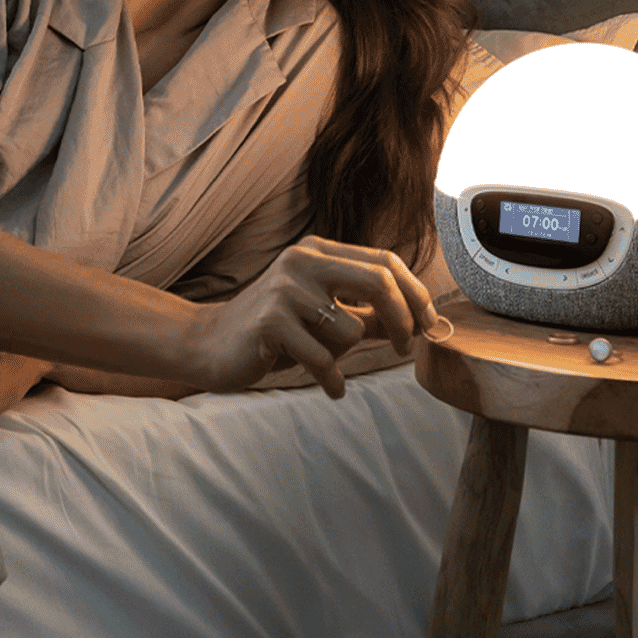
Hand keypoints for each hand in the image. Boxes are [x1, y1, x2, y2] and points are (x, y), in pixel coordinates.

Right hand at [189, 235, 439, 398]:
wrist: (208, 343)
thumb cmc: (276, 330)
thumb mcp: (323, 313)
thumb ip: (365, 311)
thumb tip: (416, 321)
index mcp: (319, 250)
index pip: (384, 261)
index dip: (414, 292)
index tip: (428, 323)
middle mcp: (304, 260)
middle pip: (378, 282)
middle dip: (402, 318)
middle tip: (405, 346)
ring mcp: (286, 289)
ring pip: (351, 329)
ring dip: (346, 355)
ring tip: (323, 359)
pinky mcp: (271, 321)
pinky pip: (324, 358)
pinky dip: (333, 379)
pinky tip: (331, 387)